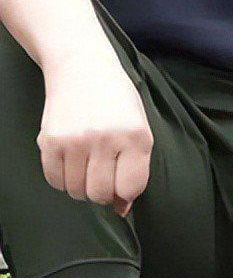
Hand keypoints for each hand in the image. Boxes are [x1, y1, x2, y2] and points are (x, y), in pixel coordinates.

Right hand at [37, 44, 153, 216]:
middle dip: (103, 192)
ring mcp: (75, 140)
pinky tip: (71, 159)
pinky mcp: (49, 141)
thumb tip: (121, 209)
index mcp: (135, 135)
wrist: (82, 68)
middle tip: (103, 173)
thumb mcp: (137, 127)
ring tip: (88, 162)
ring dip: (82, 185)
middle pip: (101, 194)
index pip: (131, 188)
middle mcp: (105, 139)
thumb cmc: (116, 100)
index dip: (127, 191)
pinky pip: (55, 181)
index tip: (123, 181)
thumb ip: (135, 167)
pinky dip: (63, 178)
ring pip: (76, 191)